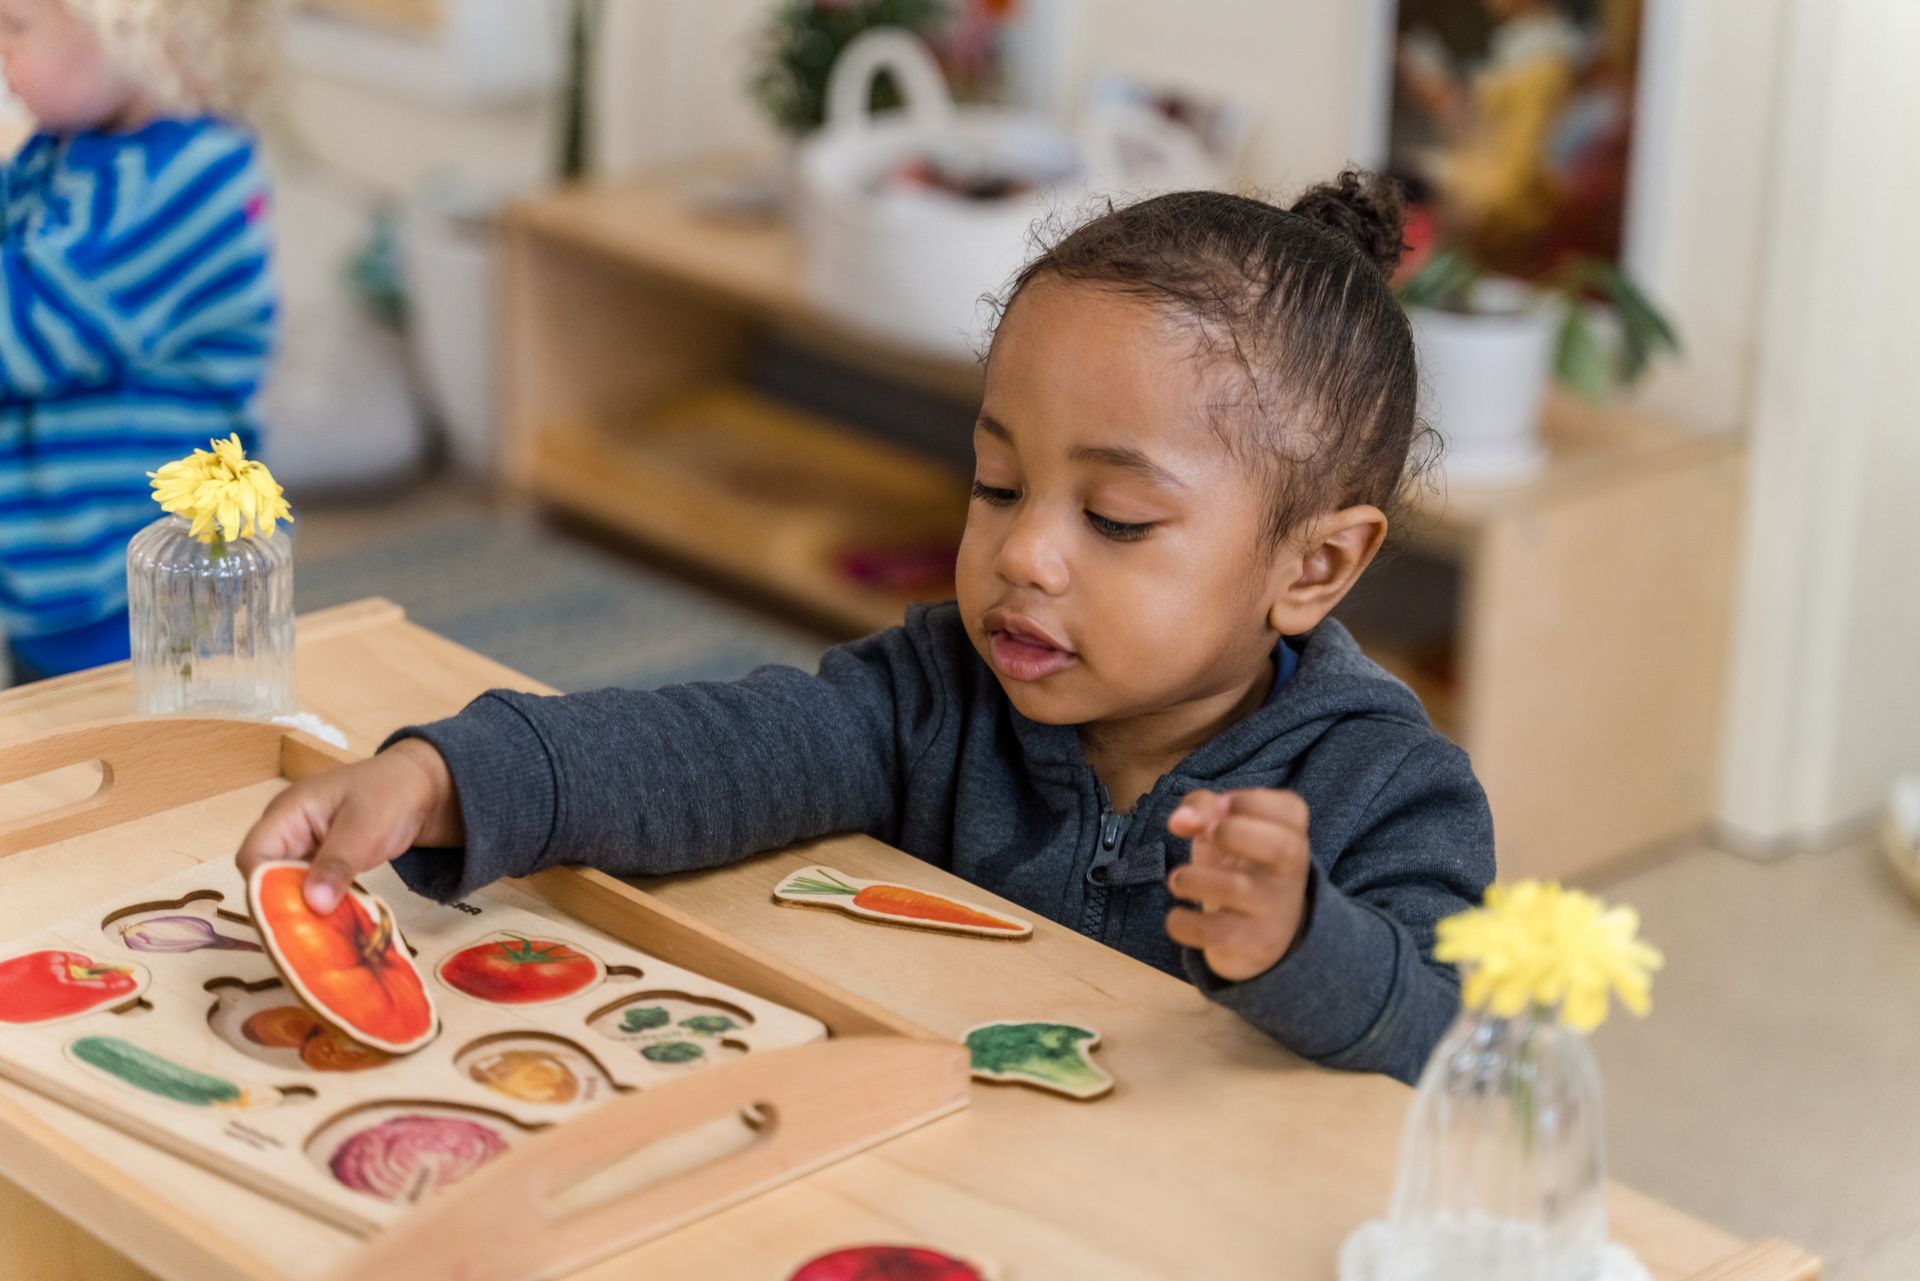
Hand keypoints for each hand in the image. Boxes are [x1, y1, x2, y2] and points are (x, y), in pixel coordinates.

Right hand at [235, 739, 462, 914]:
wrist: (420, 788)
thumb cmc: (391, 794)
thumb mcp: (367, 827)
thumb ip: (338, 862)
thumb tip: (312, 904)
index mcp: (288, 811)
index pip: (254, 855)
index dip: (264, 887)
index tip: (290, 916)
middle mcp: (286, 830)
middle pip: (264, 874)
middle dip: (281, 903)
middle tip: (307, 934)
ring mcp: (302, 846)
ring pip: (285, 884)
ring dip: (301, 907)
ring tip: (319, 935)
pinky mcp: (318, 861)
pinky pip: (307, 887)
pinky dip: (317, 904)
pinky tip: (330, 924)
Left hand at [1164, 788, 1312, 982]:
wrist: (1259, 937)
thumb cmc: (1239, 866)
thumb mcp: (1226, 830)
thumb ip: (1202, 809)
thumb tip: (1178, 820)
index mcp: (1290, 837)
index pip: (1292, 810)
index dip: (1253, 801)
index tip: (1222, 804)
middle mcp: (1289, 873)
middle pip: (1280, 847)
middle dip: (1235, 831)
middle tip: (1208, 834)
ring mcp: (1273, 910)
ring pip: (1237, 889)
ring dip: (1195, 878)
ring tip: (1176, 879)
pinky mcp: (1252, 943)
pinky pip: (1217, 933)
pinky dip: (1185, 923)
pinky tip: (1176, 917)